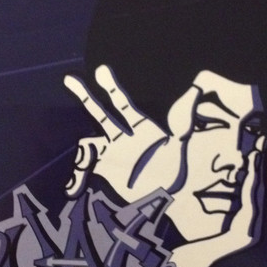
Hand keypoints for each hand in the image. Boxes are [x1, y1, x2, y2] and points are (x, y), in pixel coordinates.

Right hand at [64, 65, 199, 202]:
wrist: (164, 196)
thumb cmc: (174, 169)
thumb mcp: (179, 143)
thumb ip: (183, 120)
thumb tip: (197, 87)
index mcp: (140, 126)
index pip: (123, 103)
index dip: (112, 88)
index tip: (101, 71)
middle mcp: (123, 136)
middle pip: (100, 113)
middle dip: (85, 95)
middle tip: (69, 78)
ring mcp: (111, 152)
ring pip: (89, 141)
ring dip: (81, 149)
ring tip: (82, 164)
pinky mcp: (104, 169)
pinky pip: (86, 165)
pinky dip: (77, 173)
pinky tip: (73, 188)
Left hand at [169, 133, 265, 266]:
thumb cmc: (192, 243)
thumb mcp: (202, 219)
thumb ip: (212, 204)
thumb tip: (210, 184)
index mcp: (242, 223)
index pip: (250, 191)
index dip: (254, 170)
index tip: (255, 149)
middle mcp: (250, 228)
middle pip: (256, 190)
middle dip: (259, 166)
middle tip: (261, 143)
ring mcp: (249, 233)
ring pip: (254, 196)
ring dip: (256, 173)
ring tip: (256, 154)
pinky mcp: (243, 237)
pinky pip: (247, 208)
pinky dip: (249, 190)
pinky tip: (249, 175)